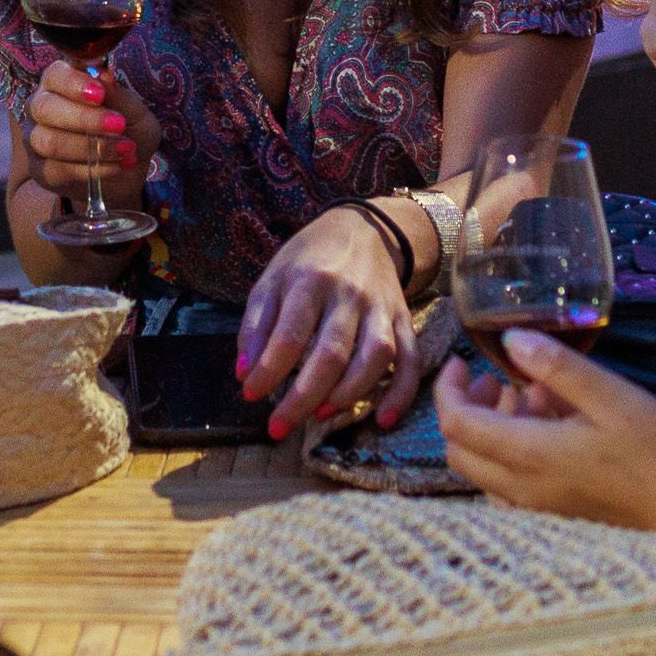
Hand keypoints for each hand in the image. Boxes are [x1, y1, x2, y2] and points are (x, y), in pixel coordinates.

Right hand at [19, 56, 159, 203]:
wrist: (127, 168)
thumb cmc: (128, 130)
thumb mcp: (135, 113)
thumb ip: (119, 97)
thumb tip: (105, 77)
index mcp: (60, 81)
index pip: (55, 75)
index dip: (74, 83)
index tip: (100, 94)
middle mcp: (40, 106)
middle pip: (45, 108)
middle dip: (84, 118)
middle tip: (118, 125)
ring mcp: (35, 138)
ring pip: (48, 141)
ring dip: (89, 147)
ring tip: (124, 149)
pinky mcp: (40, 169)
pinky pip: (56, 170)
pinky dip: (90, 170)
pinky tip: (115, 166)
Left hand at [238, 208, 415, 434]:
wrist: (362, 228)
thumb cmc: (309, 259)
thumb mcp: (272, 279)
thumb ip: (256, 324)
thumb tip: (244, 373)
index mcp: (310, 281)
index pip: (289, 335)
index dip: (268, 371)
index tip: (250, 395)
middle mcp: (349, 294)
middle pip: (331, 353)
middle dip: (303, 397)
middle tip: (278, 427)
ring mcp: (381, 307)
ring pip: (375, 357)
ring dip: (349, 394)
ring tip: (321, 417)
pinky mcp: (404, 319)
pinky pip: (410, 359)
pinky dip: (401, 393)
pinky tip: (383, 419)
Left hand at [436, 332, 655, 534]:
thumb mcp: (611, 395)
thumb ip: (558, 367)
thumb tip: (511, 338)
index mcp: (529, 455)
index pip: (457, 426)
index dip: (448, 389)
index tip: (462, 360)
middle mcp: (522, 488)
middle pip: (460, 452)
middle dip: (464, 408)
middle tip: (493, 376)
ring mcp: (538, 506)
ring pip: (482, 470)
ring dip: (489, 429)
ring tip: (530, 394)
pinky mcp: (556, 513)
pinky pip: (508, 486)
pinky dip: (509, 453)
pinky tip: (548, 429)